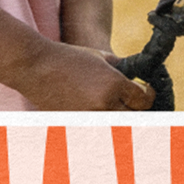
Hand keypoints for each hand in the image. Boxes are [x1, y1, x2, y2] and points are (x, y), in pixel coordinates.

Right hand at [14, 39, 154, 110]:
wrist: (36, 68)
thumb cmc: (67, 58)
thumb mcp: (99, 56)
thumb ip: (120, 69)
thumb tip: (135, 79)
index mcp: (113, 84)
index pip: (144, 100)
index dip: (148, 94)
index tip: (146, 90)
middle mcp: (105, 104)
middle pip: (134, 117)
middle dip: (137, 108)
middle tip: (135, 101)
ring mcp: (90, 117)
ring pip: (117, 124)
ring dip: (120, 116)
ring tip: (116, 106)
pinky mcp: (77, 124)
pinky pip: (98, 127)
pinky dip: (102, 122)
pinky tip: (99, 111)